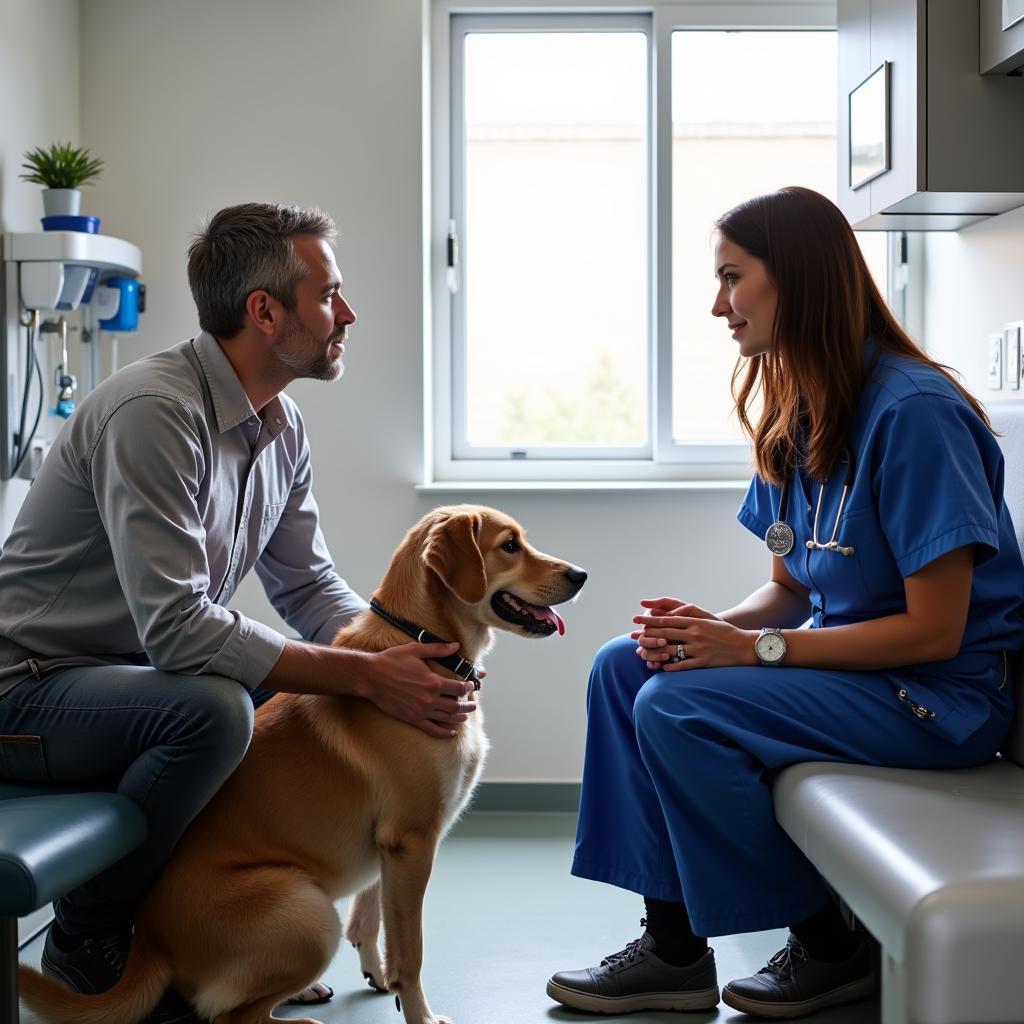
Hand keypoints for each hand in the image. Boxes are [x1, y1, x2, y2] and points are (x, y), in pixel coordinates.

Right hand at [362, 642, 477, 737]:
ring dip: (459, 717)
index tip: (470, 686)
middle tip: (473, 704)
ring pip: (447, 718)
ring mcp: (421, 711)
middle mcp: (429, 699)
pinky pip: (432, 729)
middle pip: (456, 706)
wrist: (371, 677)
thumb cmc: (392, 660)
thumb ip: (438, 649)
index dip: (468, 688)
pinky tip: (451, 732)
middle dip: (468, 705)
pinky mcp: (412, 718)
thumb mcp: (415, 650)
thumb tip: (456, 646)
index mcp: (433, 682)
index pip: (459, 688)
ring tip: (465, 715)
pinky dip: (443, 732)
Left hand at [631, 612, 753, 671]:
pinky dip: (671, 666)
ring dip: (655, 652)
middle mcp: (694, 634)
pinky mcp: (704, 662)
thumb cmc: (726, 632)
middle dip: (646, 635)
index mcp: (695, 622)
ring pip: (671, 650)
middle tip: (633, 636)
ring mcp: (699, 649)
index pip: (667, 620)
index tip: (637, 619)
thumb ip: (690, 618)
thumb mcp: (708, 620)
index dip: (649, 620)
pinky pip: (683, 665)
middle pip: (665, 634)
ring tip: (643, 654)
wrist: (745, 645)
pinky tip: (661, 667)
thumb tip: (672, 617)